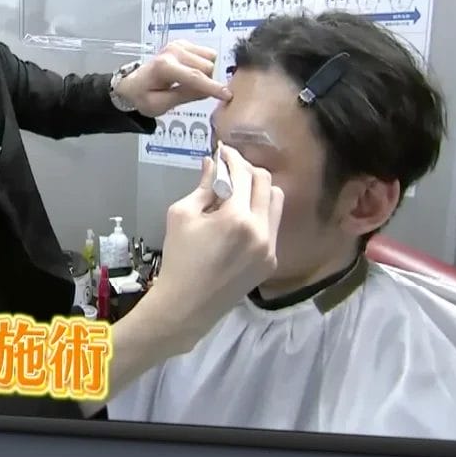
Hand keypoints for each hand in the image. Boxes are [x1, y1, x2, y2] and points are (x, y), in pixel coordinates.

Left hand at [115, 40, 231, 116]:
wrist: (132, 84)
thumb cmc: (143, 97)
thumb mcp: (160, 105)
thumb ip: (185, 96)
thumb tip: (208, 91)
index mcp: (164, 66)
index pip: (195, 77)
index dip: (213, 88)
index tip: (227, 96)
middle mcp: (173, 51)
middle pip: (206, 67)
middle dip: (206, 82)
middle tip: (192, 92)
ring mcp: (178, 45)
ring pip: (209, 58)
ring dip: (206, 73)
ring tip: (189, 82)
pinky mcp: (183, 43)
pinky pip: (206, 53)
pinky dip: (204, 64)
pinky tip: (190, 71)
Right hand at [144, 145, 283, 351]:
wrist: (186, 305)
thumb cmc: (179, 258)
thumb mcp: (182, 215)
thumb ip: (203, 186)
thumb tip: (213, 163)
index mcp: (237, 217)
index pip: (243, 174)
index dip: (232, 157)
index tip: (223, 151)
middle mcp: (261, 230)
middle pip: (265, 182)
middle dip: (247, 169)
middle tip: (230, 168)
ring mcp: (270, 247)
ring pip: (277, 202)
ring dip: (259, 189)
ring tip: (238, 191)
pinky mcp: (271, 261)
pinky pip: (273, 226)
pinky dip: (260, 213)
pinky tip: (241, 217)